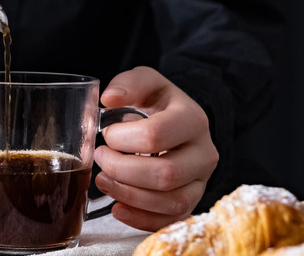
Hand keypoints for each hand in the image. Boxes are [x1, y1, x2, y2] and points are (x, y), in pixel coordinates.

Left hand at [93, 66, 218, 230]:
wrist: (180, 123)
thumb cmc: (159, 104)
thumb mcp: (147, 83)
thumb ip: (128, 83)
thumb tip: (110, 98)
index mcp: (192, 120)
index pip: (156, 135)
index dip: (122, 138)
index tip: (107, 133)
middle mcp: (203, 153)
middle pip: (165, 174)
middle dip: (121, 169)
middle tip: (100, 157)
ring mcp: (200, 182)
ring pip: (170, 202)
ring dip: (128, 195)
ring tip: (103, 182)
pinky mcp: (191, 202)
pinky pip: (170, 220)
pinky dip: (141, 219)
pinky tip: (118, 208)